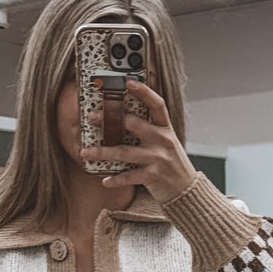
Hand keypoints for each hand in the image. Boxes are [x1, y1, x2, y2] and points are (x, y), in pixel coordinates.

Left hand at [80, 78, 196, 201]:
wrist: (186, 189)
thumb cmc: (172, 163)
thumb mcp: (167, 142)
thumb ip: (152, 128)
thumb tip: (127, 117)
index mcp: (166, 129)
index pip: (157, 105)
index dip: (144, 91)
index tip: (128, 82)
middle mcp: (162, 141)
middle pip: (134, 124)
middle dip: (110, 120)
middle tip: (92, 117)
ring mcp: (157, 158)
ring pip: (124, 152)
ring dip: (103, 152)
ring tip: (86, 152)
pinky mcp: (152, 176)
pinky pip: (129, 176)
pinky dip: (115, 179)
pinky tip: (104, 180)